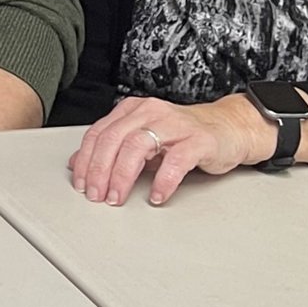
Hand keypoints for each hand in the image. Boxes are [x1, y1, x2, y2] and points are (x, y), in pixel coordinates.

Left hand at [69, 95, 272, 205]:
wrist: (228, 128)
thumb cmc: (183, 136)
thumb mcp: (142, 140)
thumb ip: (113, 150)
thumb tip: (79, 165)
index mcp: (133, 110)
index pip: (99, 132)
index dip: (86, 160)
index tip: (81, 183)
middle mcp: (151, 112)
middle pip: (114, 139)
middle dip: (100, 170)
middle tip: (96, 195)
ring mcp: (175, 125)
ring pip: (138, 146)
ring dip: (122, 176)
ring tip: (118, 197)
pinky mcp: (199, 140)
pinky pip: (176, 161)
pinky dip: (163, 181)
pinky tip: (156, 196)